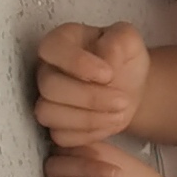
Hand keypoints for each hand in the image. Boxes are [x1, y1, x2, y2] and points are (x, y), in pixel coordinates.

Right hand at [34, 19, 150, 143]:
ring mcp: (47, 99)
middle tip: (122, 100)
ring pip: (47, 113)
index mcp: (61, 41)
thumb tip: (106, 57)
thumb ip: (119, 40)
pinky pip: (60, 136)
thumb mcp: (129, 40)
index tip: (108, 74)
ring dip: (87, 119)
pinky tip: (110, 124)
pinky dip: (88, 134)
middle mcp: (46, 69)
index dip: (77, 63)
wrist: (130, 87)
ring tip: (120, 114)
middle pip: (49, 86)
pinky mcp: (55, 125)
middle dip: (89, 97)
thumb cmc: (124, 59)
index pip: (51, 48)